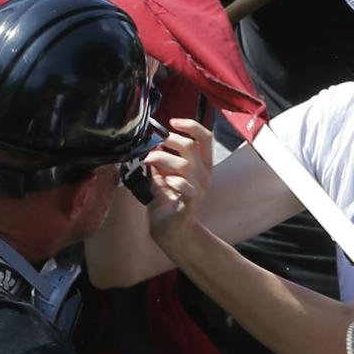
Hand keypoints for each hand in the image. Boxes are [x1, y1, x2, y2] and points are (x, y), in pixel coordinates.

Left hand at [146, 116, 214, 246]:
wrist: (172, 231)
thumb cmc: (168, 201)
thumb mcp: (163, 174)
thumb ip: (161, 159)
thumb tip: (149, 142)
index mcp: (201, 165)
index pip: (205, 137)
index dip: (190, 125)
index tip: (172, 122)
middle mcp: (203, 175)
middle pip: (190, 147)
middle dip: (168, 141)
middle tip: (152, 146)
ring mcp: (198, 191)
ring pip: (184, 165)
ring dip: (163, 159)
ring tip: (148, 161)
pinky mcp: (190, 205)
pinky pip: (187, 189)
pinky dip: (176, 181)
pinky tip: (166, 181)